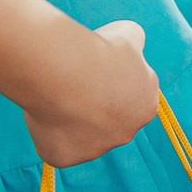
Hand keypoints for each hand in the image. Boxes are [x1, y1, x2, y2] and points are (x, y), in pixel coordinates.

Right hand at [21, 20, 158, 168]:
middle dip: (93, 106)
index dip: (110, 84)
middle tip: (73, 83)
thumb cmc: (99, 50)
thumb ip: (134, 43)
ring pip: (81, 135)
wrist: (67, 71)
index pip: (129, 99)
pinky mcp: (66, 158)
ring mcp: (96, 149)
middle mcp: (125, 133)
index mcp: (145, 106)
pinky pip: (56, 146)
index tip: (94, 72)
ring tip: (57, 93)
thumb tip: (131, 46)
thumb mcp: (128, 34)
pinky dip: (48, 131)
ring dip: (70, 118)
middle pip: (107, 122)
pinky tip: (45, 111)